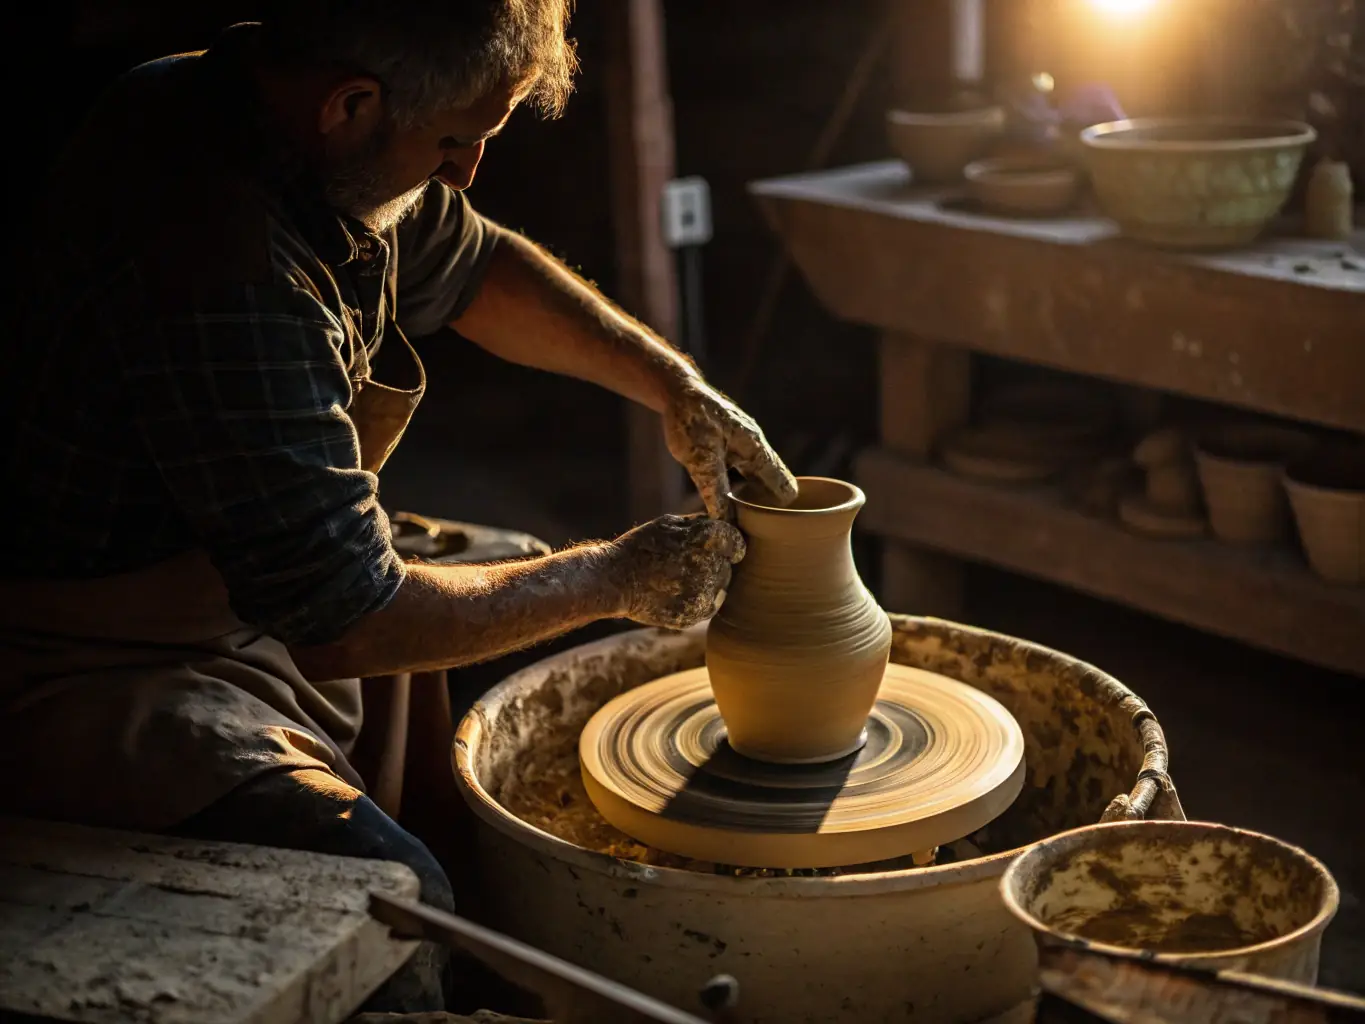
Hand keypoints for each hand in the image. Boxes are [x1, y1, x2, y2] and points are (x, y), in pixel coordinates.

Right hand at [605, 514, 745, 629]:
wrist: (614, 580)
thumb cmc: (640, 547)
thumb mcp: (668, 524)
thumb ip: (700, 524)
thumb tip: (723, 524)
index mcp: (705, 539)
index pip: (735, 542)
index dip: (731, 546)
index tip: (726, 551)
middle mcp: (708, 565)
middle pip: (726, 567)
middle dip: (713, 566)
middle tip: (687, 567)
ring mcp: (702, 593)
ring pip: (719, 589)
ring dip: (706, 585)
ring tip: (679, 581)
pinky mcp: (694, 614)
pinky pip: (708, 607)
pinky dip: (698, 602)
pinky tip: (677, 595)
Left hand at [662, 378, 797, 520]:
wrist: (677, 390)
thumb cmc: (690, 420)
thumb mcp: (700, 458)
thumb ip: (715, 490)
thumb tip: (726, 523)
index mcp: (756, 450)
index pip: (784, 485)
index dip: (784, 509)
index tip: (778, 528)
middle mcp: (756, 446)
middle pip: (774, 482)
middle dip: (771, 506)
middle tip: (761, 530)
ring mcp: (745, 444)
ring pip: (759, 476)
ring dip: (755, 496)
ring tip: (748, 520)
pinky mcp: (732, 443)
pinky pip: (745, 470)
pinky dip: (743, 485)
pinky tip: (731, 498)